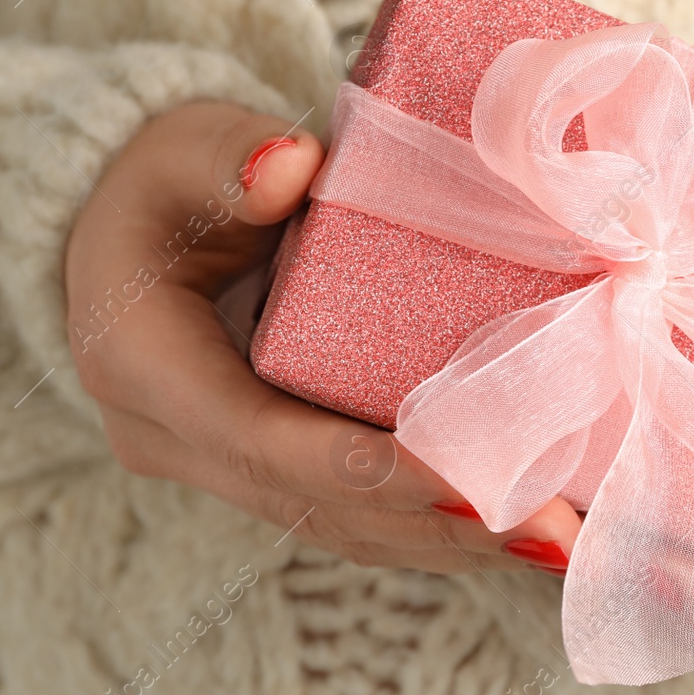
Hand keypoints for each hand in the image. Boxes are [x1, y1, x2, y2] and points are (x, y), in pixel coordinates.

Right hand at [65, 102, 580, 573]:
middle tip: (556, 536)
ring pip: (341, 529)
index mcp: (146, 368)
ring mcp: (220, 466)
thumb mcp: (181, 150)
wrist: (131, 230)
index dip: (372, 471)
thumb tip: (290, 167)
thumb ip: (228, 153)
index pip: (265, 443)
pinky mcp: (268, 468)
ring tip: (562, 544)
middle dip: (440, 527)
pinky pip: (352, 514)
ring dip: (450, 544)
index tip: (475, 489)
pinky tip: (517, 528)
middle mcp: (175, 440)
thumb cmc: (163, 183)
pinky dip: (432, 525)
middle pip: (318, 508)